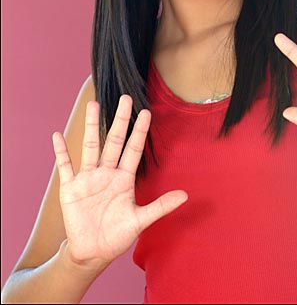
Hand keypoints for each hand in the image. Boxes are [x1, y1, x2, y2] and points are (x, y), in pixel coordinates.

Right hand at [52, 95, 187, 268]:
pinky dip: (61, 152)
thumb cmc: (117, 235)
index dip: (139, 131)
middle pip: (114, 140)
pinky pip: (65, 166)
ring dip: (91, 126)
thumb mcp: (140, 220)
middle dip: (120, 120)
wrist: (93, 252)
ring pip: (90, 146)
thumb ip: (161, 206)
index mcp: (124, 179)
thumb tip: (186, 195)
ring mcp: (88, 179)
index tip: (147, 112)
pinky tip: (57, 136)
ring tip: (93, 104)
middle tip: (125, 98)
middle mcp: (107, 173)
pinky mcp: (70, 188)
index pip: (133, 149)